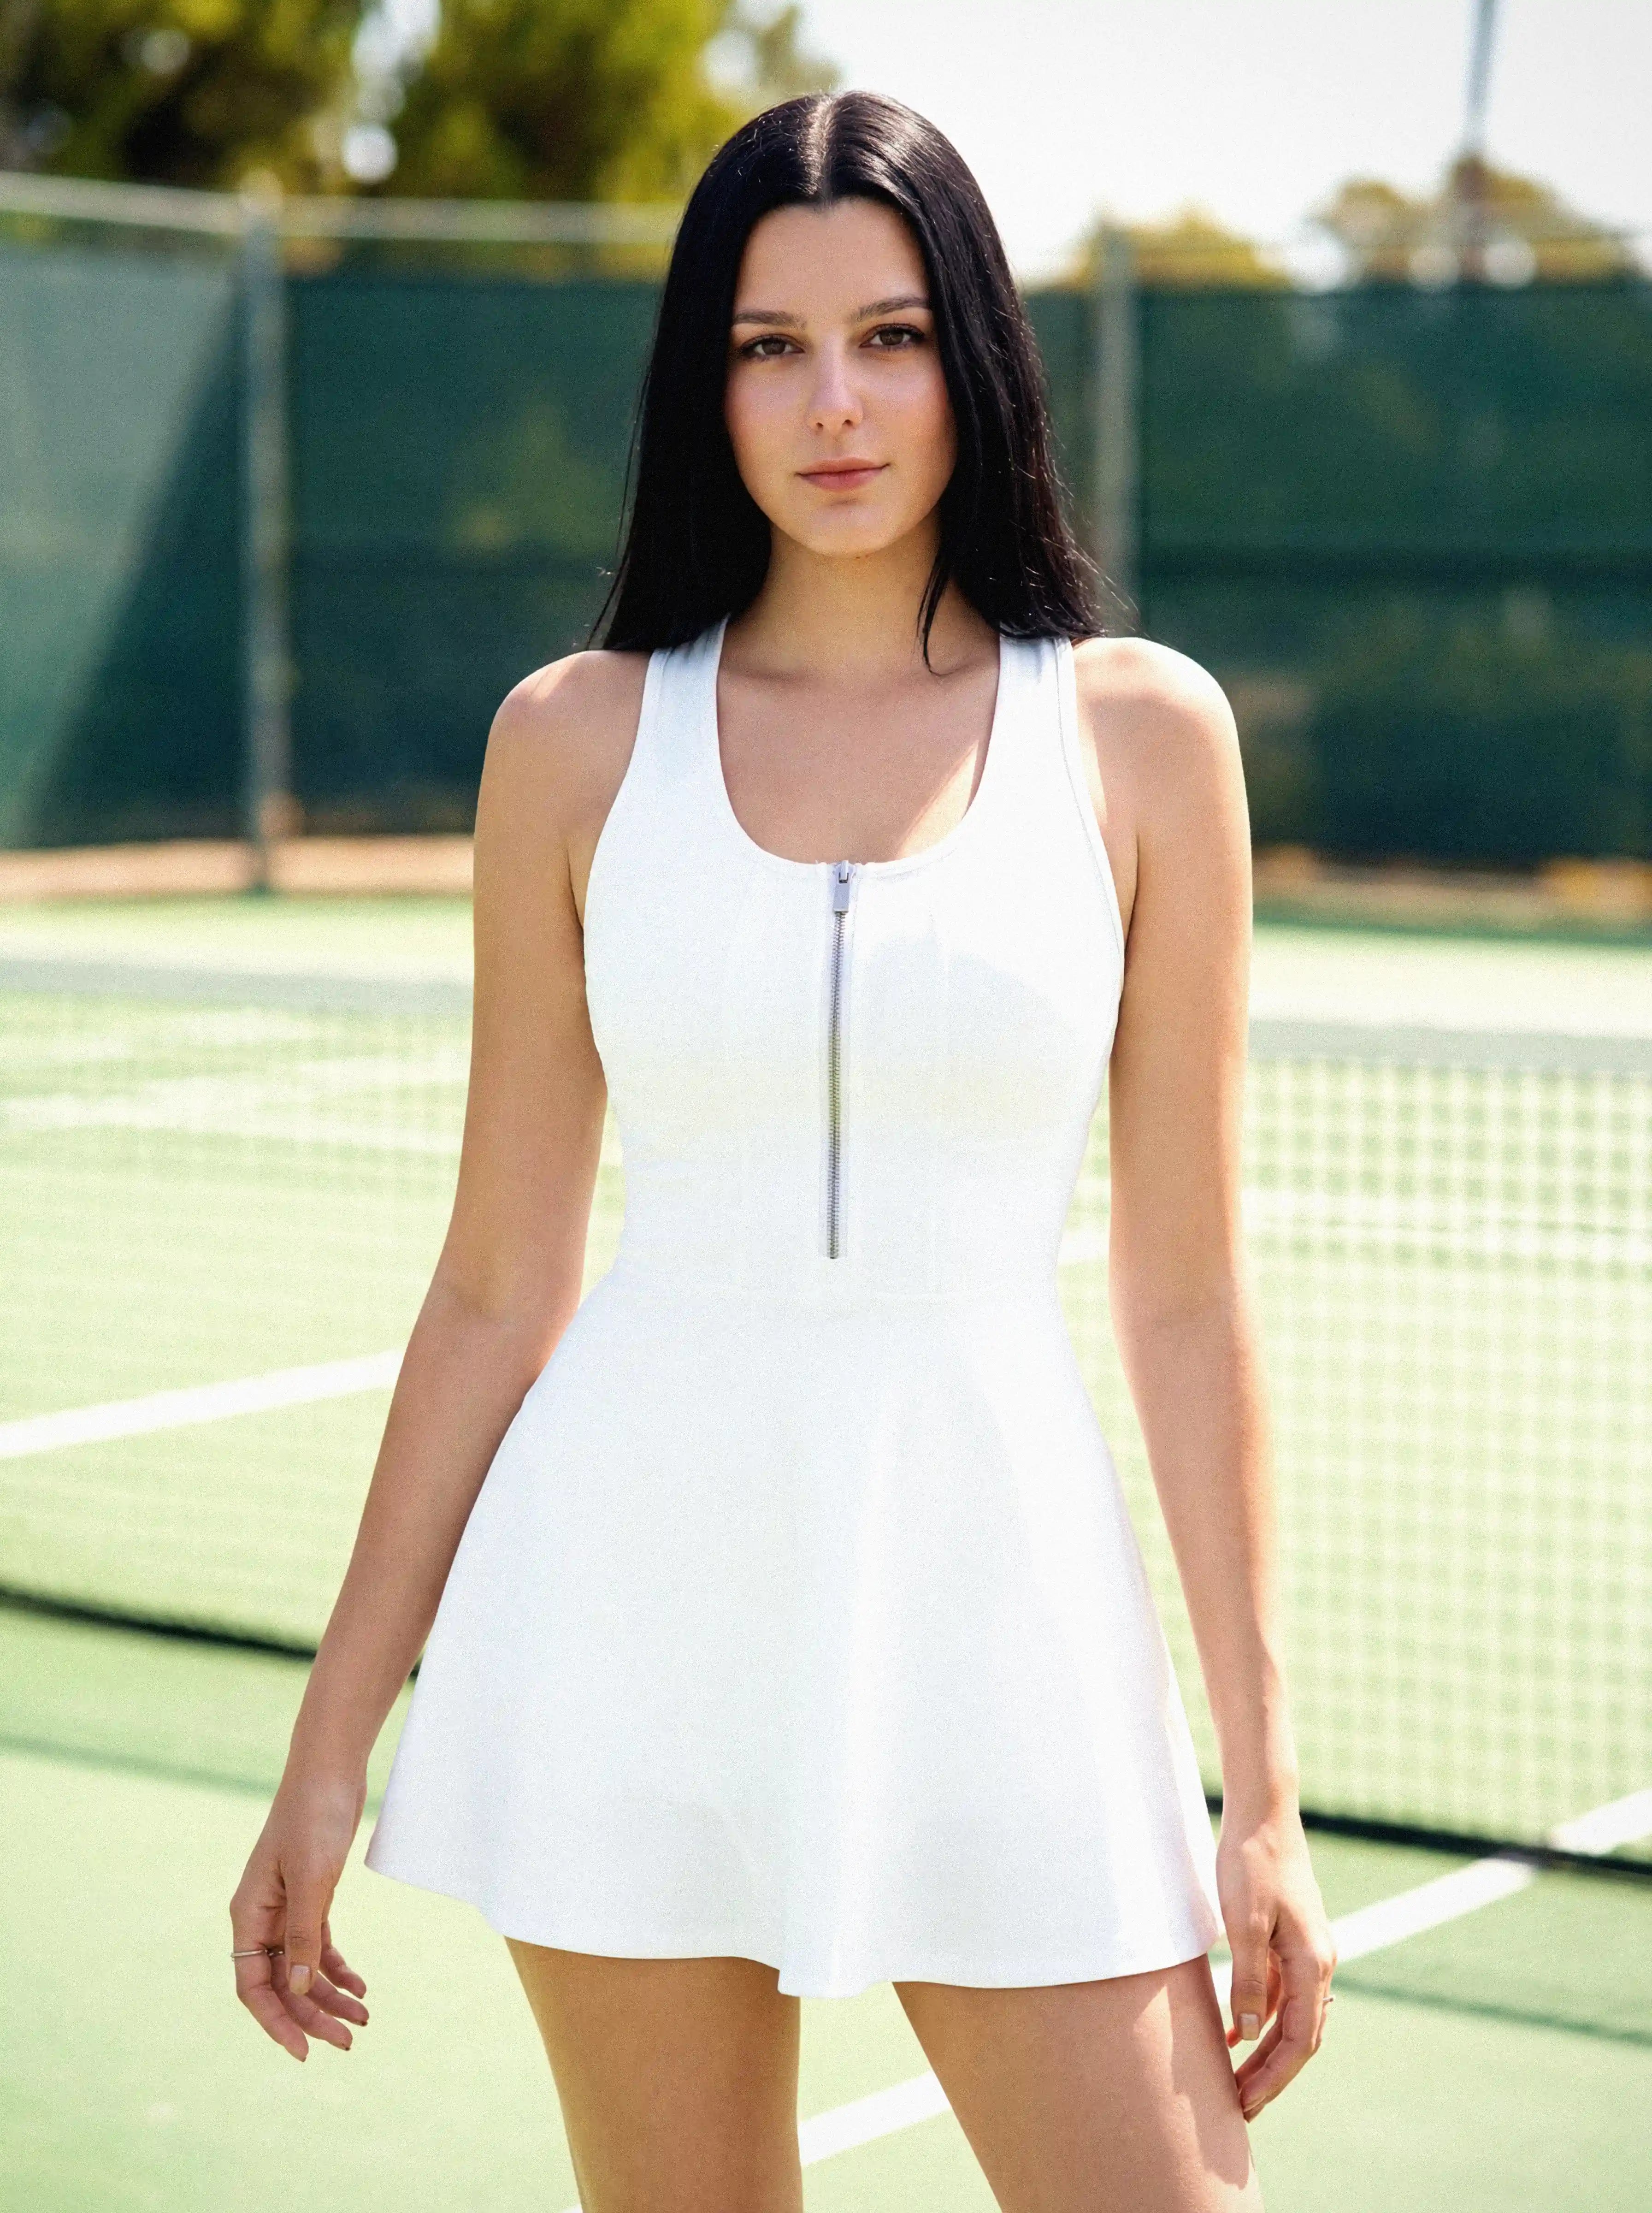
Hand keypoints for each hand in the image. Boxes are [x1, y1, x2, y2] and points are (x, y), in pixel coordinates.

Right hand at [230, 1772, 369, 2060]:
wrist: (331, 1770)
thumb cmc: (314, 1817)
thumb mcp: (312, 1879)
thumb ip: (303, 1934)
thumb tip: (297, 1987)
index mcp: (248, 1915)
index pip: (253, 1987)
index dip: (276, 2022)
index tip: (304, 2052)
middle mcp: (262, 1918)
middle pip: (281, 1983)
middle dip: (312, 2015)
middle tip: (349, 2039)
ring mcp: (286, 1909)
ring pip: (302, 1968)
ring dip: (329, 1995)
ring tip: (364, 2018)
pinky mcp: (311, 1897)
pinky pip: (319, 1946)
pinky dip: (336, 1968)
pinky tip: (360, 1986)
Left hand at [1215, 1801, 1335, 2122]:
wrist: (1262, 1814)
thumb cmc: (1251, 1863)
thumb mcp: (1244, 1922)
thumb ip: (1248, 1978)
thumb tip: (1246, 2035)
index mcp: (1313, 1963)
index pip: (1299, 2039)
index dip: (1274, 2076)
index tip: (1245, 2104)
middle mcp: (1317, 1962)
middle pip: (1299, 2036)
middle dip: (1271, 2075)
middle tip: (1239, 2110)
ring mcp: (1305, 1951)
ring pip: (1289, 2017)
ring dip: (1264, 2051)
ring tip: (1235, 2082)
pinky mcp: (1288, 1939)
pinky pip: (1279, 1994)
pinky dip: (1260, 2019)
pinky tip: (1234, 2033)